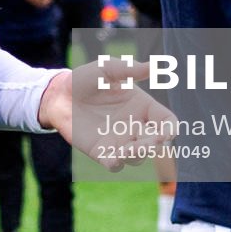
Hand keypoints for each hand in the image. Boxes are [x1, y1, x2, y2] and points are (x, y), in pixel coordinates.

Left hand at [37, 59, 174, 170]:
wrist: (60, 94)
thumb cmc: (86, 79)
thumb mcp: (107, 69)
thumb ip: (129, 69)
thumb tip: (154, 66)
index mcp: (143, 107)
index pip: (166, 121)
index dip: (170, 129)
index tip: (166, 134)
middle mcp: (135, 127)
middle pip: (155, 143)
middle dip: (153, 145)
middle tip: (146, 143)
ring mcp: (120, 142)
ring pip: (137, 157)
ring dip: (136, 156)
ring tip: (127, 150)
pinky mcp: (102, 152)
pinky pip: (115, 165)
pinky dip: (116, 164)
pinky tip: (113, 159)